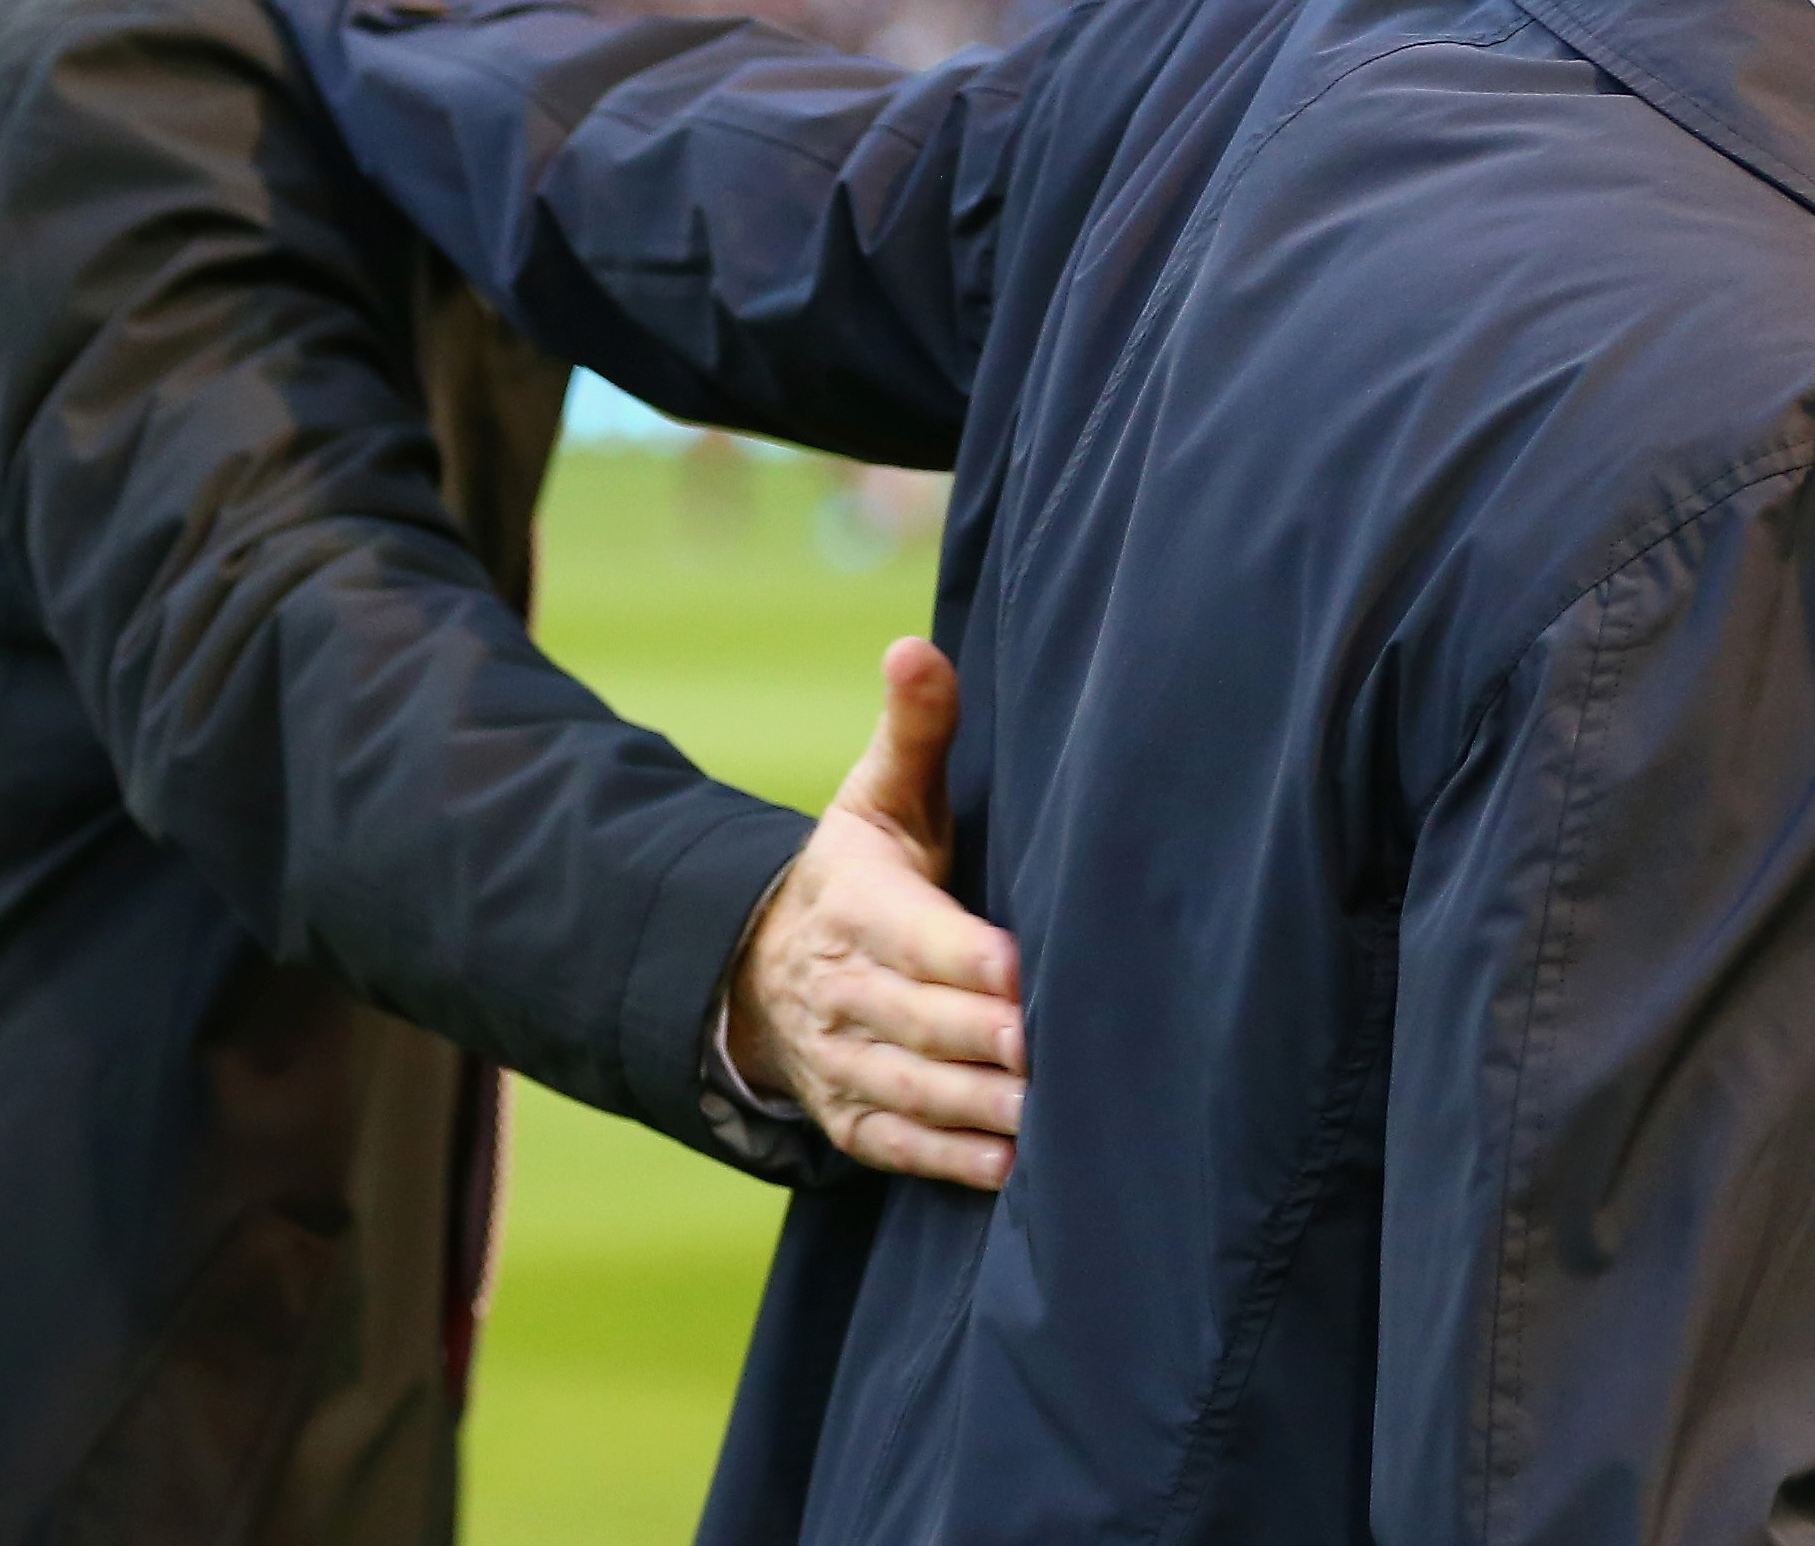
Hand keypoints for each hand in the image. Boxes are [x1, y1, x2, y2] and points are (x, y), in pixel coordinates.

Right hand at [729, 638, 1026, 1188]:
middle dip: (975, 1037)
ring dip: (973, 1107)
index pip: (909, 931)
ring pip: (907, 1090)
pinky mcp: (852, 1117)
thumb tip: (916, 646)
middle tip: (1042, 1049)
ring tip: (1043, 1117)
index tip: (1016, 968)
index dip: (960, 955)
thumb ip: (915, 729)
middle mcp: (842, 985)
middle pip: (912, 1019)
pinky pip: (896, 1147)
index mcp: (856, 901)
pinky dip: (948, 1161)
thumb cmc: (865, 871)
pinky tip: (1009, 1168)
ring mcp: (842, 1059)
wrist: (771, 963)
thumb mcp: (882, 796)